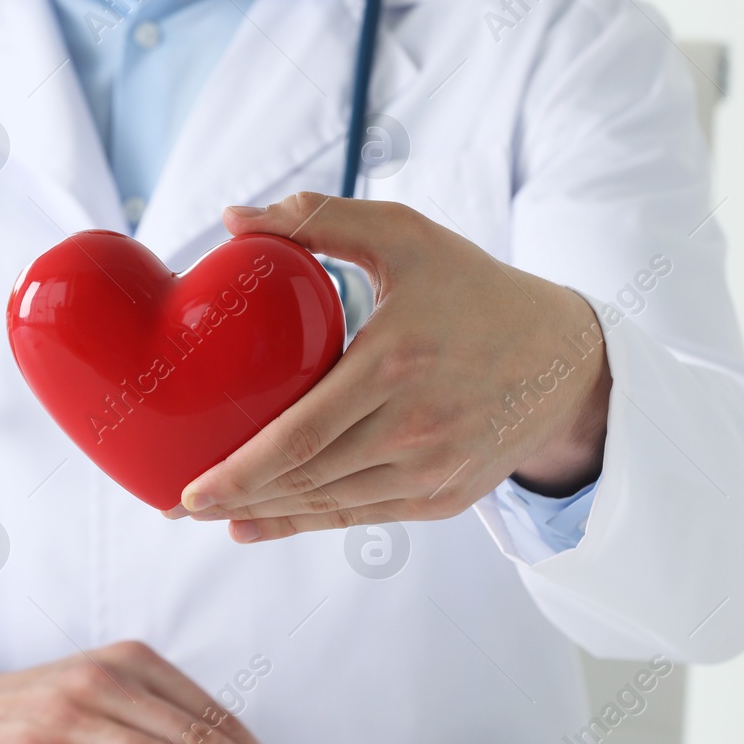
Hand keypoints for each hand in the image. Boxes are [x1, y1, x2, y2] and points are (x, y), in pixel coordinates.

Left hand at [172, 193, 610, 540]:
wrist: (566, 358)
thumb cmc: (475, 289)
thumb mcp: (406, 236)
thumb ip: (320, 219)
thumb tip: (234, 220)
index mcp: (396, 363)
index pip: (300, 436)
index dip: (239, 471)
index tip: (187, 487)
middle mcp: (417, 427)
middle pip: (306, 479)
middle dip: (235, 499)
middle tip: (176, 505)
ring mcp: (433, 470)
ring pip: (329, 505)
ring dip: (263, 513)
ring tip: (210, 514)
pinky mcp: (445, 497)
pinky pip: (360, 517)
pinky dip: (305, 523)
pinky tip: (257, 524)